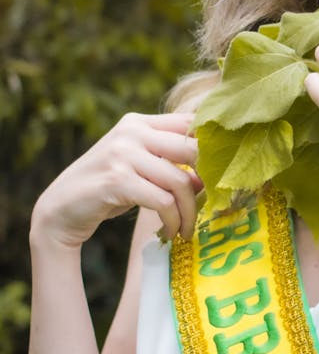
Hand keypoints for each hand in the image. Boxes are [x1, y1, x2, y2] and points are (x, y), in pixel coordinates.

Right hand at [30, 112, 200, 250]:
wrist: (61, 209)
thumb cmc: (108, 189)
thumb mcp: (138, 166)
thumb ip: (169, 162)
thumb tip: (211, 175)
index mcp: (140, 122)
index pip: (191, 122)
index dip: (214, 147)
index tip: (222, 175)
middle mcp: (132, 131)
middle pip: (193, 149)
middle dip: (209, 181)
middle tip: (212, 205)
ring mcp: (122, 154)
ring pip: (180, 181)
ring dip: (189, 211)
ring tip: (188, 228)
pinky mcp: (116, 180)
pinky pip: (162, 201)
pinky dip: (172, 220)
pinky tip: (171, 231)